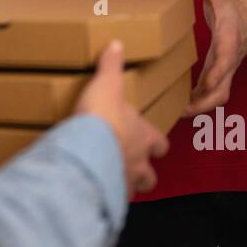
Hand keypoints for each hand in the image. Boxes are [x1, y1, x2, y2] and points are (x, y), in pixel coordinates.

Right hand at [75, 40, 169, 196]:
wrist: (86, 148)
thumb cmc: (102, 116)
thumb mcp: (106, 83)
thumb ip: (111, 66)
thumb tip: (116, 44)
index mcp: (144, 137)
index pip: (161, 144)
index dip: (156, 143)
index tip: (149, 140)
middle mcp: (139, 163)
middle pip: (150, 177)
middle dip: (143, 173)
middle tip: (128, 165)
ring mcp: (123, 183)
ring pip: (131, 191)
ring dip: (122, 186)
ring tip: (108, 180)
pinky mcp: (106, 196)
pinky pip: (108, 202)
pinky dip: (101, 197)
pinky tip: (90, 191)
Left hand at [171, 0, 246, 117]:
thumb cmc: (233, 7)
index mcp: (229, 39)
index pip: (227, 58)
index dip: (218, 71)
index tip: (206, 83)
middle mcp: (229, 59)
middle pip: (223, 88)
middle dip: (206, 102)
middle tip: (185, 111)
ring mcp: (226, 70)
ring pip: (219, 97)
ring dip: (200, 108)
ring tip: (176, 114)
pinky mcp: (219, 75)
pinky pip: (211, 94)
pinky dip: (198, 102)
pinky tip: (178, 107)